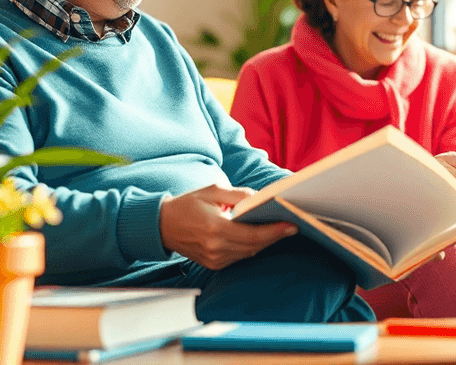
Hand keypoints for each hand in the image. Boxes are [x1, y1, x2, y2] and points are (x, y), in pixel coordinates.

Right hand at [159, 184, 297, 269]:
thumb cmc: (187, 205)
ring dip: (266, 242)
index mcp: (215, 228)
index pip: (253, 234)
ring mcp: (214, 259)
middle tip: (293, 224)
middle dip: (275, 236)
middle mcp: (216, 248)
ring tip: (281, 229)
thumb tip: (262, 199)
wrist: (162, 225)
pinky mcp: (214, 264)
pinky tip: (261, 236)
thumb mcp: (213, 191)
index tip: (292, 224)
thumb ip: (239, 195)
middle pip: (255, 245)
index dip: (275, 231)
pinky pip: (240, 256)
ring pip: (250, 252)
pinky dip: (253, 246)